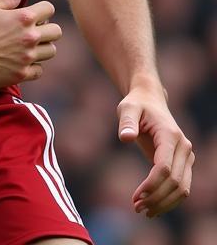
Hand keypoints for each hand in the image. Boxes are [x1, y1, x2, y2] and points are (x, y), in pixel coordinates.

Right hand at [0, 0, 60, 89]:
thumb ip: (6, 0)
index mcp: (23, 18)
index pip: (49, 9)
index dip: (42, 9)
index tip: (35, 13)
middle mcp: (30, 37)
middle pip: (56, 32)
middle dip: (47, 29)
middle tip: (33, 31)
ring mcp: (28, 57)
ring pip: (51, 51)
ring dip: (42, 48)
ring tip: (28, 47)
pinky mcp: (22, 74)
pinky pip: (40, 70)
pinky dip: (33, 66)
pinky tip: (22, 62)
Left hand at [117, 82, 193, 217]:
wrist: (150, 101)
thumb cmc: (136, 104)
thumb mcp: (127, 108)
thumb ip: (127, 122)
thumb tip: (125, 138)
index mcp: (171, 136)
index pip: (165, 167)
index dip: (152, 184)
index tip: (136, 196)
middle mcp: (184, 148)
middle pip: (175, 182)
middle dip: (156, 198)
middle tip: (136, 207)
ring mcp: (187, 157)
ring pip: (183, 189)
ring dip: (164, 203)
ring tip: (142, 211)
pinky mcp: (183, 164)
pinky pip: (181, 187)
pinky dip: (169, 200)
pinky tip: (153, 208)